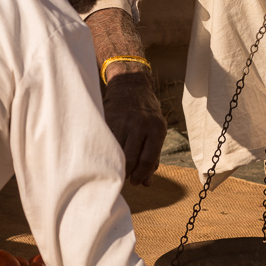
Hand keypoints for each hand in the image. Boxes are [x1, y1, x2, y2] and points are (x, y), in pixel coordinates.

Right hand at [101, 68, 166, 185]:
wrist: (130, 83)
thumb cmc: (147, 111)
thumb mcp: (157, 129)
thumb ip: (153, 155)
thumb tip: (147, 182)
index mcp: (157, 128)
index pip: (148, 159)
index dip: (141, 174)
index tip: (136, 182)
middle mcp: (141, 124)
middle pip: (131, 158)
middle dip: (127, 173)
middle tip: (124, 179)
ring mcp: (124, 121)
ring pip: (117, 152)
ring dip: (115, 165)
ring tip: (116, 170)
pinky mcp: (109, 118)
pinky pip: (107, 141)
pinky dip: (107, 153)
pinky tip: (107, 158)